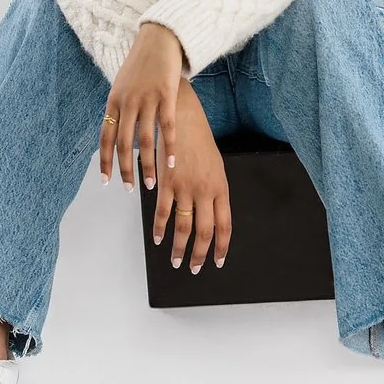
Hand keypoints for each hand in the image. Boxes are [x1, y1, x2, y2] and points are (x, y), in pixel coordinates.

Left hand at [100, 22, 183, 190]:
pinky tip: (172, 163)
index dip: (105, 161)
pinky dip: (169, 147)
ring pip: (145, 140)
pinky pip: (167, 128)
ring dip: (147, 165)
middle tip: (130, 189)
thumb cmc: (141, 63)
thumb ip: (119, 107)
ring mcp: (147, 99)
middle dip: (125, 170)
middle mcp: (127, 102)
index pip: (105, 137)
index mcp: (113, 101)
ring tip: (151, 184)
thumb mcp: (122, 84)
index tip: (106, 181)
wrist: (158, 39)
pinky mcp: (167, 96)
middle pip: (123, 143)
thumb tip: (116, 129)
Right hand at [152, 87, 231, 272]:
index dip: (221, 246)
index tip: (217, 261)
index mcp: (221, 186)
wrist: (183, 116)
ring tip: (176, 261)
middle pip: (204, 231)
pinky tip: (158, 238)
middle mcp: (205, 190)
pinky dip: (160, 227)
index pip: (224, 225)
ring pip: (183, 226)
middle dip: (199, 254)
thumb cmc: (199, 139)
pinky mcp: (166, 181)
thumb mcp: (214, 165)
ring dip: (179, 247)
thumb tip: (211, 213)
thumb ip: (214, 190)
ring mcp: (185, 187)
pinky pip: (163, 211)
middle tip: (194, 268)